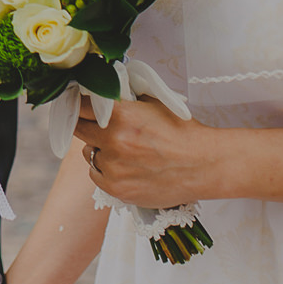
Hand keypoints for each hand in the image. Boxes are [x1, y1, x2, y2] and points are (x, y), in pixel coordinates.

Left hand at [75, 96, 216, 208]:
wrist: (203, 165)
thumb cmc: (182, 133)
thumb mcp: (152, 102)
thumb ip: (124, 99)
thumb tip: (102, 94)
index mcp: (120, 115)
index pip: (80, 105)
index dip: (79, 104)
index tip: (80, 104)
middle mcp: (112, 141)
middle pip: (79, 129)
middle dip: (88, 125)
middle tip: (99, 125)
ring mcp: (113, 168)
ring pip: (89, 153)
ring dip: (99, 149)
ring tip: (124, 150)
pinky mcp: (117, 189)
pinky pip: (97, 174)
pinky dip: (106, 170)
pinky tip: (125, 166)